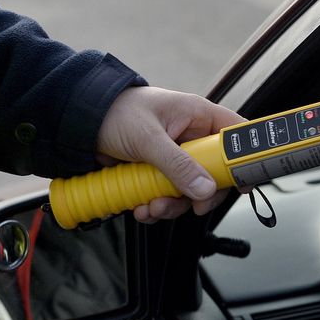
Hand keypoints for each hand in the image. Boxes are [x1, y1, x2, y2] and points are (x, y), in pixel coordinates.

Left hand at [96, 86, 243, 222]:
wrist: (76, 121)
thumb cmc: (113, 112)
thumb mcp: (148, 138)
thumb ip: (178, 165)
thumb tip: (205, 189)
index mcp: (198, 117)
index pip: (236, 138)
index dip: (243, 161)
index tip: (240, 186)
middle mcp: (192, 138)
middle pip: (215, 173)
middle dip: (200, 194)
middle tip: (191, 207)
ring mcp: (176, 157)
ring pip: (190, 189)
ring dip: (172, 205)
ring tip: (151, 207)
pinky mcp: (158, 172)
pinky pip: (168, 195)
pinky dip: (156, 206)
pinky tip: (141, 207)